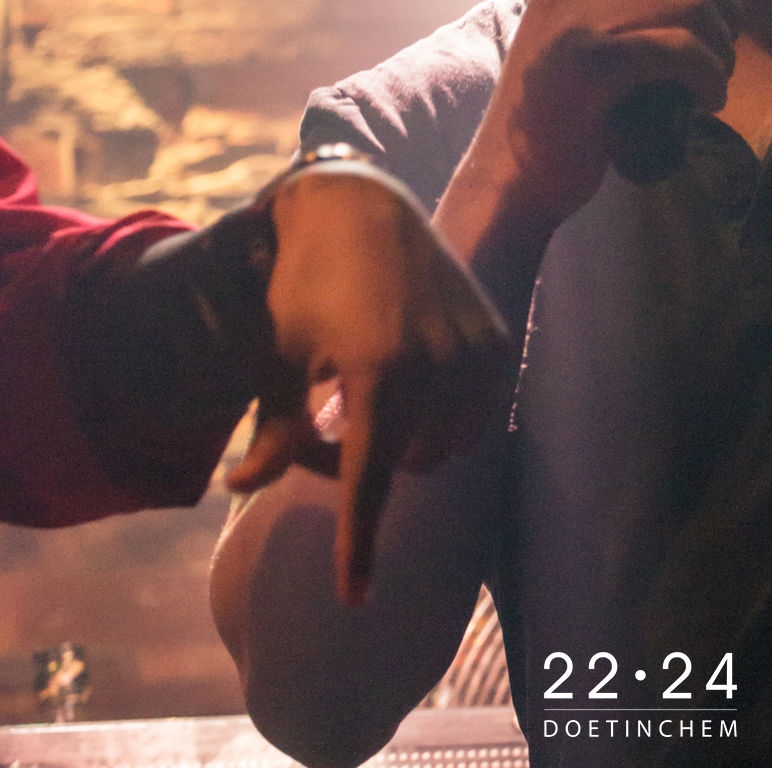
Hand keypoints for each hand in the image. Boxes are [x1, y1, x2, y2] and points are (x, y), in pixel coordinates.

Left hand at [226, 164, 508, 605]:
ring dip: (408, 439)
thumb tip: (243, 485)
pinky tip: (408, 373)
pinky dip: (444, 413)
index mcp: (380, 374)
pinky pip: (475, 412)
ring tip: (365, 392)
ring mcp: (474, 352)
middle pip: (405, 466)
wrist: (363, 203)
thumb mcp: (280, 354)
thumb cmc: (306, 281)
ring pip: (445, 446)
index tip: (354, 600)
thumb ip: (274, 428)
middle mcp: (438, 366)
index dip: (359, 547)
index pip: (369, 483)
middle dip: (365, 461)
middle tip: (325, 419)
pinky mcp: (496, 339)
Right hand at [474, 0, 749, 226]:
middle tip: (729, 43)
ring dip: (721, 48)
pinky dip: (709, 76)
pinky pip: (679, 50)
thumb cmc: (560, 108)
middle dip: (724, 1)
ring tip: (716, 80)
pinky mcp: (594, 61)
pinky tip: (708, 100)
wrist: (515, 171)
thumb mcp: (579, 32)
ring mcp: (579, 18)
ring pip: (688, 3)